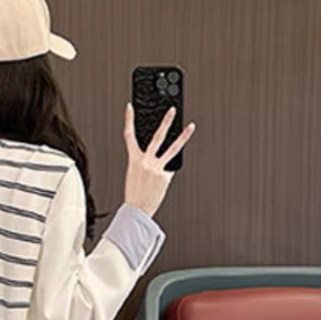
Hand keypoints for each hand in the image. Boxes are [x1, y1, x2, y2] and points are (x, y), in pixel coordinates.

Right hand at [122, 103, 195, 219]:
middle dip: (165, 122)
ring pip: (173, 149)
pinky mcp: (165, 176)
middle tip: (172, 110)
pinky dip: (165, 177)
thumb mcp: (134, 175)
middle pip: (157, 136)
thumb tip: (160, 161)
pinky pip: (169, 172)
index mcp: (134, 160)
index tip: (130, 108)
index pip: (129, 136)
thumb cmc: (134, 196)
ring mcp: (157, 168)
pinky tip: (159, 185)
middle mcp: (146, 161)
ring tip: (191, 126)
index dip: (129, 120)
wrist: (137, 211)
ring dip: (183, 136)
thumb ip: (145, 164)